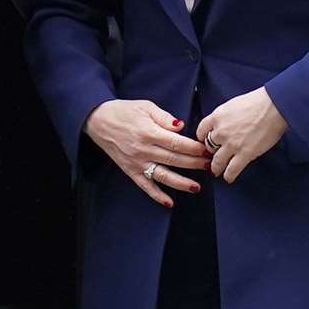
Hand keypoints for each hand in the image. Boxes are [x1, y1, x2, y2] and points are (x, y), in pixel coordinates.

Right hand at [84, 99, 209, 207]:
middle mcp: (143, 149)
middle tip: (210, 166)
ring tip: (196, 187)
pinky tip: (169, 202)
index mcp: (148, 132)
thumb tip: (181, 127)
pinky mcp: (130, 170)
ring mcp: (137, 162)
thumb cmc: (124, 111)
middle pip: (174, 160)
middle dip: (194, 164)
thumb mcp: (145, 106)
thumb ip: (164, 117)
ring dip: (180, 183)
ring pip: (162, 176)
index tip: (206, 150)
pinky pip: (145, 186)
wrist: (98, 121)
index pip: (176, 143)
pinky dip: (157, 195)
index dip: (193, 148)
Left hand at [196, 89, 286, 182]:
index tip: (205, 142)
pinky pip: (232, 170)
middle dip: (211, 153)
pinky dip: (229, 175)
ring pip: (217, 161)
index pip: (201, 131)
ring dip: (216, 168)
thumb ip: (225, 116)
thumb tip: (224, 124)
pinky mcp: (245, 154)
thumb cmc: (258, 102)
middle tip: (212, 157)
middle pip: (208, 147)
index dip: (203, 138)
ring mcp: (232, 144)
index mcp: (217, 116)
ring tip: (217, 171)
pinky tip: (228, 178)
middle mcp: (221, 131)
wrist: (274, 106)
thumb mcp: (233, 105)